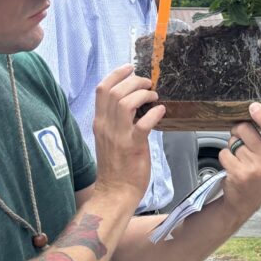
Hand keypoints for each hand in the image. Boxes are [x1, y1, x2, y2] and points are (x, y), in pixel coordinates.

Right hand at [92, 64, 164, 202]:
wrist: (114, 191)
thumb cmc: (116, 166)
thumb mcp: (110, 138)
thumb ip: (117, 121)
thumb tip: (135, 104)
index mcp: (99, 122)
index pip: (102, 90)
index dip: (116, 75)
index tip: (130, 69)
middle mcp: (105, 126)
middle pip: (114, 91)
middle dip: (133, 81)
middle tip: (148, 83)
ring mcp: (118, 136)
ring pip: (125, 103)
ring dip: (143, 95)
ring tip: (154, 97)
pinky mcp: (133, 146)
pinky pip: (143, 124)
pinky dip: (154, 114)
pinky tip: (161, 112)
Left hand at [219, 103, 260, 217]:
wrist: (246, 201)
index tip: (254, 107)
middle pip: (246, 129)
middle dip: (239, 129)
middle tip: (242, 138)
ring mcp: (254, 169)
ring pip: (233, 141)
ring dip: (232, 146)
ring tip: (240, 157)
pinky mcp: (239, 175)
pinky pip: (224, 153)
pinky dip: (225, 157)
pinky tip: (233, 166)